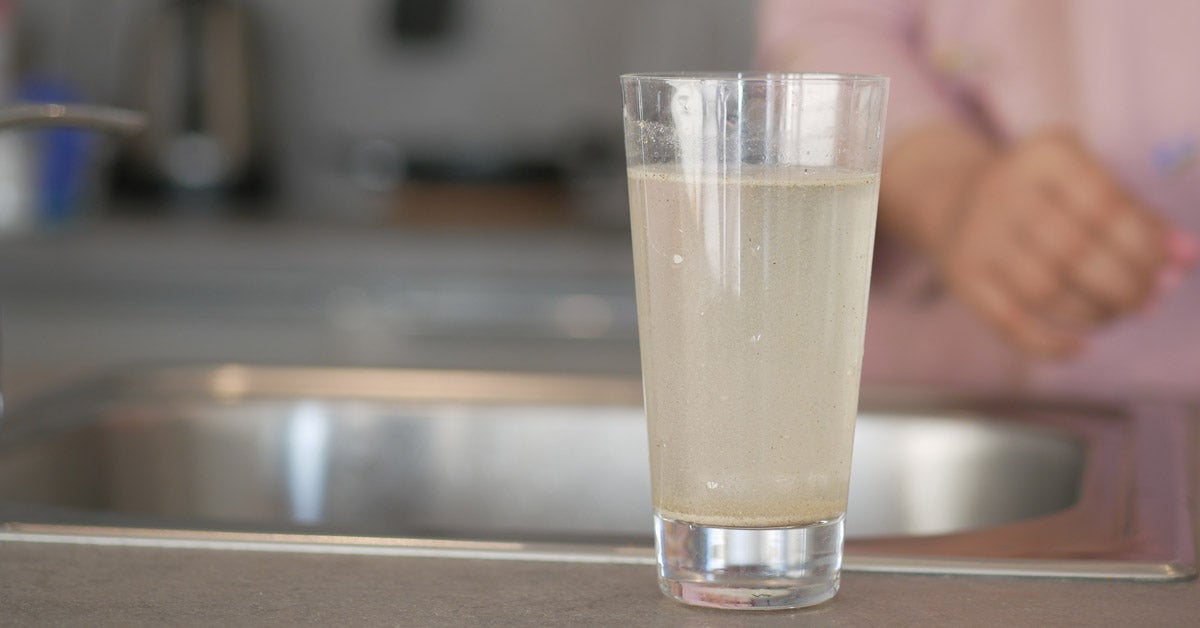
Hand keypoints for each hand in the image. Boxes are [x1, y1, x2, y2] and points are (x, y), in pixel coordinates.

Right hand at [934, 131, 1190, 357]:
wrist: (957, 200)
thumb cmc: (1045, 196)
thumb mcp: (1088, 184)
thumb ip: (1138, 217)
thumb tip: (1188, 259)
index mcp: (1046, 156)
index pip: (1108, 206)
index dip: (1146, 247)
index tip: (1167, 271)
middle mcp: (1006, 190)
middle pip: (1078, 251)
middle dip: (1125, 286)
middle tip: (1145, 301)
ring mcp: (979, 235)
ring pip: (1046, 291)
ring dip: (1094, 313)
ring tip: (1115, 315)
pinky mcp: (962, 275)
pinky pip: (1009, 321)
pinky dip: (1048, 344)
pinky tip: (1079, 348)